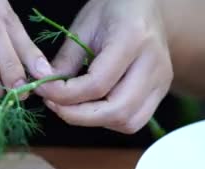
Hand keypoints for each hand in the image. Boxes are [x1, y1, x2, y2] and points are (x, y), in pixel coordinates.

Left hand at [35, 0, 172, 133]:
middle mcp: (154, 63)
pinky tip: (91, 107)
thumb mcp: (82, 28)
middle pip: (117, 111)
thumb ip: (64, 61)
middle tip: (53, 104)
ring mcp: (162, 80)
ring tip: (70, 106)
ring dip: (93, 121)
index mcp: (133, 39)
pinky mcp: (162, 90)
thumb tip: (44, 88)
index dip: (64, 94)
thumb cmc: (112, 10)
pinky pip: (134, 120)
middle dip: (77, 115)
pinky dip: (108, 120)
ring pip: (128, 122)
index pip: (96, 84)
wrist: (143, 5)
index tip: (42, 89)